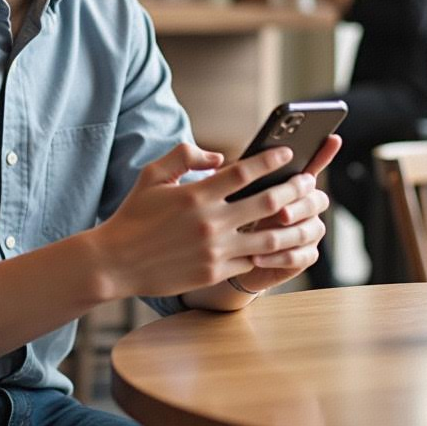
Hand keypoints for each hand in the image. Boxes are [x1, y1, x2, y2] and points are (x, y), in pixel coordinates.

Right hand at [93, 141, 327, 299]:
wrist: (116, 262)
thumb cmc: (134, 214)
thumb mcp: (152, 175)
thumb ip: (185, 156)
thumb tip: (219, 157)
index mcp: (196, 194)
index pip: (244, 172)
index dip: (270, 160)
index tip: (287, 152)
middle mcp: (210, 222)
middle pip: (267, 202)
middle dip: (294, 189)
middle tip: (308, 181)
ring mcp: (215, 250)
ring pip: (270, 237)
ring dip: (295, 226)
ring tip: (310, 218)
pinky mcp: (215, 272)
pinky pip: (253, 261)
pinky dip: (273, 253)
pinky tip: (287, 246)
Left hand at [228, 134, 339, 293]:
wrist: (230, 258)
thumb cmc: (228, 218)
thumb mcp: (224, 195)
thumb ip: (227, 176)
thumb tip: (217, 159)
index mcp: (289, 184)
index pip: (311, 165)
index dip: (324, 152)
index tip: (331, 138)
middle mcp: (304, 206)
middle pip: (316, 199)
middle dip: (299, 204)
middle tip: (280, 211)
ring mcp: (307, 231)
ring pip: (310, 229)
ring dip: (287, 233)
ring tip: (264, 234)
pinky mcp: (304, 256)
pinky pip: (303, 255)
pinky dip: (281, 256)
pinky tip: (258, 257)